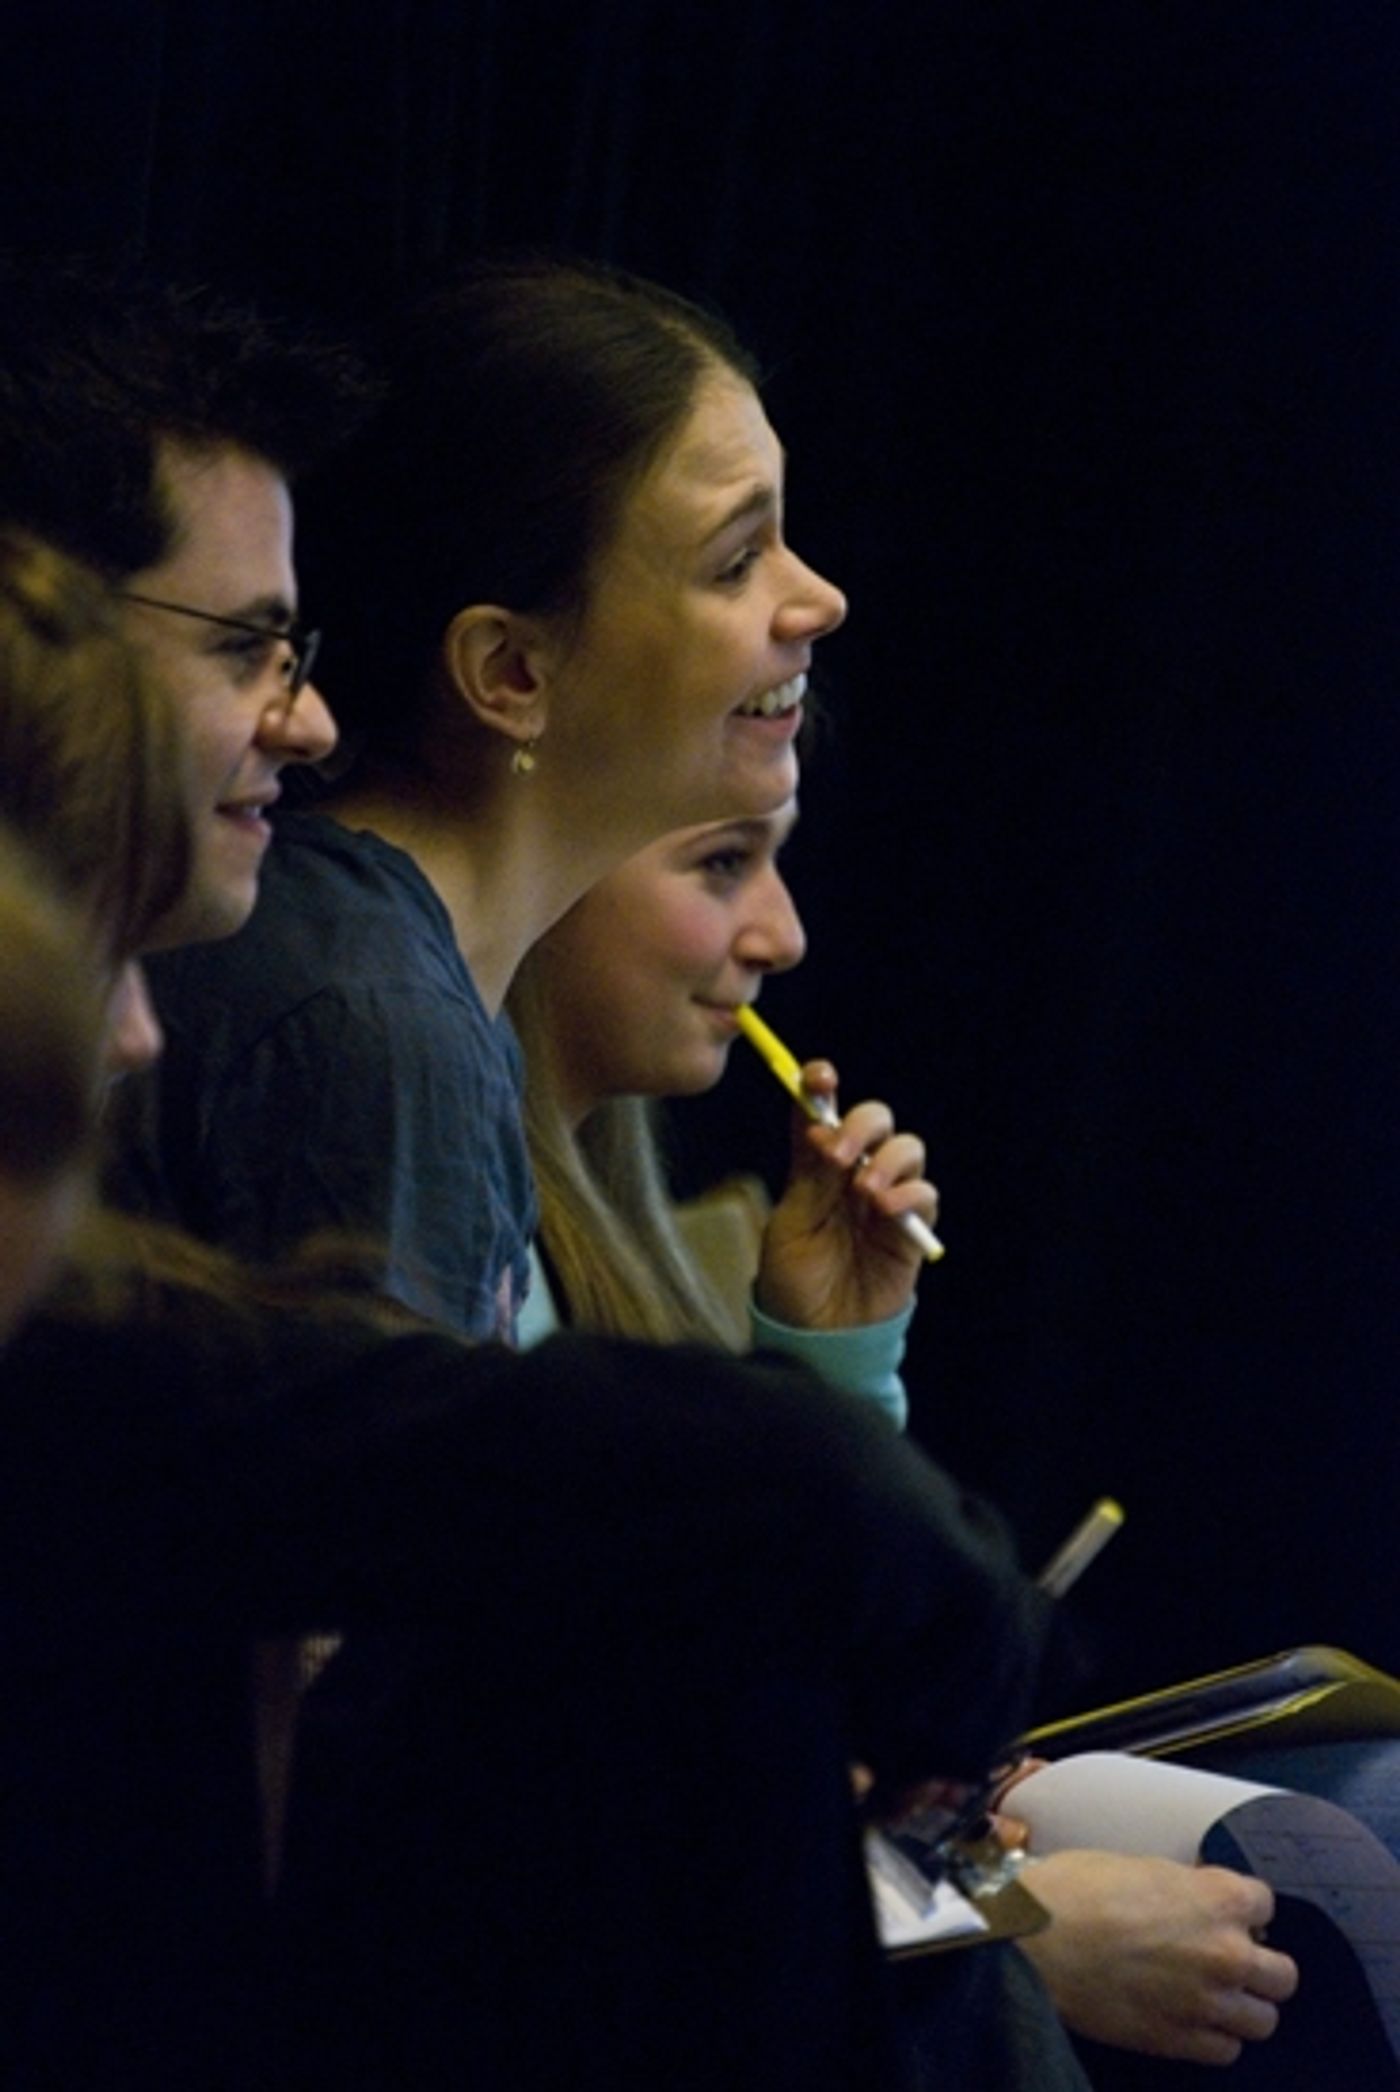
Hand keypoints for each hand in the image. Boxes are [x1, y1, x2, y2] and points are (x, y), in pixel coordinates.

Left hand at [754, 1061, 938, 1329]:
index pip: (824, 1112)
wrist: (817, 1338)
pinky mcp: (911, 1230)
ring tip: (864, 1191)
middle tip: (836, 1153)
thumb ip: (810, 1176)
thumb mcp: (792, 1223)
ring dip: (889, 1160)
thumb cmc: (795, 1281)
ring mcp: (885, 1199)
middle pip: (876, 1121)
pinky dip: (910, 1194)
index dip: (823, 1086)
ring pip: (908, 1150)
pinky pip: (926, 1196)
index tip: (821, 1077)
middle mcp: (854, 1174)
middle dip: (860, 1125)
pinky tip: (885, 1209)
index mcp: (817, 1166)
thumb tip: (821, 1124)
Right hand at [1019, 1850, 1298, 2063]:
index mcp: (1219, 1899)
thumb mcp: (1142, 1866)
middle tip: (1230, 1957)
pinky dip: (1215, 2037)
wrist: (1034, 1939)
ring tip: (1214, 1994)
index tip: (1225, 1911)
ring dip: (1243, 2006)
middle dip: (1261, 1964)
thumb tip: (1200, 1901)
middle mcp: (1226, 1954)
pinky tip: (1191, 2019)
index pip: (1266, 1904)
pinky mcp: (1178, 2042)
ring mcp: (1206, 2004)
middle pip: (1282, 1974)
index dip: (1243, 1906)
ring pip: (1264, 2020)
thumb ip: (1186, 1888)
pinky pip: (1226, 2051)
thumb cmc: (1076, 1890)